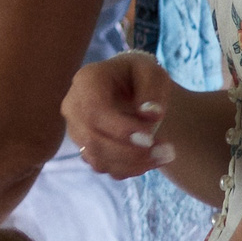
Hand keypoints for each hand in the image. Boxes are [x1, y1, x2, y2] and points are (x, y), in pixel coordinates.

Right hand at [63, 52, 178, 181]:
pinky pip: (103, 167)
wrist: (128, 87)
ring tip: (165, 155)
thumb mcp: (151, 72)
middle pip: (93, 140)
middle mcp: (73, 106)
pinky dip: (129, 168)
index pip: (94, 111)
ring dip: (133, 163)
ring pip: (97, 158)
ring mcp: (76, 130)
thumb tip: (150, 115)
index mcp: (86, 81)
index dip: (120, 129)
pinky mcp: (85, 148)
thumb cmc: (139, 76)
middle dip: (131, 152)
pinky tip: (151, 159)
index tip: (149, 138)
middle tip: (168, 152)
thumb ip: (152, 90)